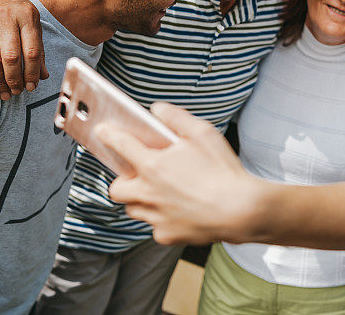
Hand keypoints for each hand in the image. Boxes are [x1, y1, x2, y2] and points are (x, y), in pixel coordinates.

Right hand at [0, 0, 47, 98]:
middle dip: (15, 80)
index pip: (32, 51)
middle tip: (17, 92)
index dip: (32, 72)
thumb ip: (37, 47)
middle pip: (12, 57)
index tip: (32, 86)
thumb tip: (44, 76)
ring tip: (4, 93)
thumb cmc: (12, 8)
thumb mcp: (30, 21)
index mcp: (27, 16)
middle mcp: (6, 18)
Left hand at [104, 102, 258, 245]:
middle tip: (139, 174)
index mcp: (152, 165)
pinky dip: (163, 218)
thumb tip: (157, 110)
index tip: (103, 131)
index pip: (120, 145)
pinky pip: (156, 226)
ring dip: (141, 200)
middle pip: (116, 188)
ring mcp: (155, 217)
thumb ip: (176, 118)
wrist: (241, 210)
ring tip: (162, 192)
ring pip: (134, 209)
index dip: (109, 135)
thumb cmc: (223, 170)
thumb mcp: (203, 133)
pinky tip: (182, 209)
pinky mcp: (167, 235)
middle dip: (122, 180)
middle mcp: (147, 192)